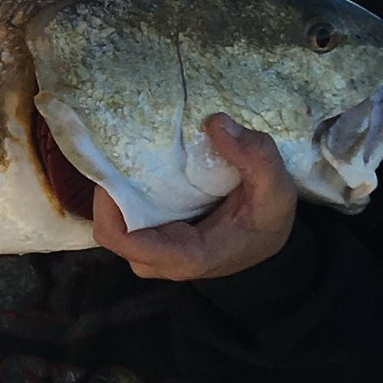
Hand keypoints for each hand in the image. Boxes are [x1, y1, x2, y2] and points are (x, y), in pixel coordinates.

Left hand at [92, 116, 295, 280]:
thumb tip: (216, 122)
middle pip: (111, 230)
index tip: (115, 164)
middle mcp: (162, 259)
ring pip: (116, 223)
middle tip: (121, 149)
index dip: (107, 203)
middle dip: (109, 192)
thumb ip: (256, 157)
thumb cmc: (270, 221)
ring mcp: (156, 249)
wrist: (271, 238)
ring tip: (128, 152)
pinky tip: (140, 163)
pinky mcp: (157, 236)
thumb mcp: (276, 190)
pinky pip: (128, 218)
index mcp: (186, 255)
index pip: (121, 239)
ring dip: (117, 190)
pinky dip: (129, 191)